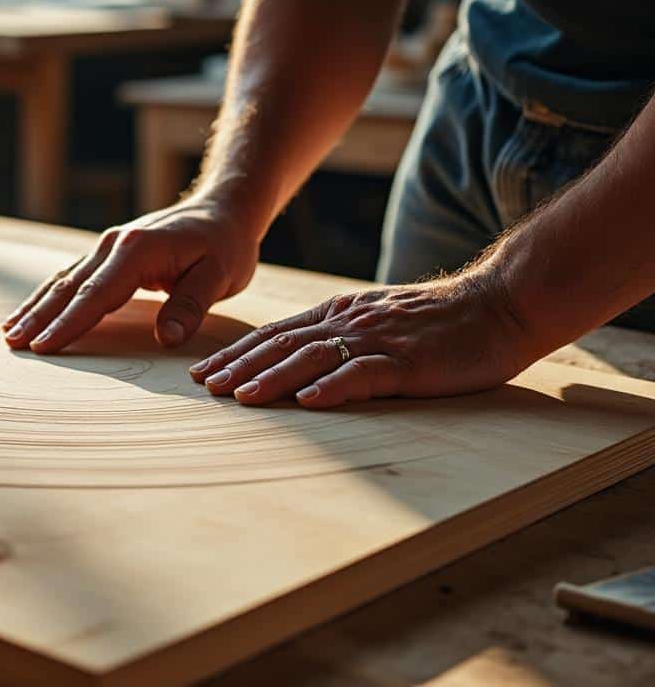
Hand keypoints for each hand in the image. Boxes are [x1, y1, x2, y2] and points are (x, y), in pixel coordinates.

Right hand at [3, 200, 259, 353]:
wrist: (222, 210)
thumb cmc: (224, 245)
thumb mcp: (220, 275)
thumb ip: (191, 305)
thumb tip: (166, 338)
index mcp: (137, 250)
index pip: (96, 294)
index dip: (69, 323)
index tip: (43, 346)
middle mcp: (113, 245)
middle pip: (68, 287)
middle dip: (38, 317)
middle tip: (14, 345)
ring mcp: (106, 247)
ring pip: (62, 281)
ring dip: (35, 308)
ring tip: (9, 334)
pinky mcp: (106, 255)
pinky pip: (70, 278)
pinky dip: (47, 298)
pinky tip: (29, 314)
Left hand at [188, 271, 538, 407]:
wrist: (502, 303)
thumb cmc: (441, 320)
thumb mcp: (379, 320)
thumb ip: (342, 334)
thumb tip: (300, 359)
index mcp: (341, 314)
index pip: (277, 334)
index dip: (237, 353)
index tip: (204, 372)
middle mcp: (351, 323)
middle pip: (283, 344)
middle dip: (240, 366)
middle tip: (204, 387)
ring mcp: (379, 341)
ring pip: (313, 357)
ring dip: (272, 377)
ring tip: (240, 397)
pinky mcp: (409, 362)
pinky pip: (365, 374)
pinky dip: (333, 387)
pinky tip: (308, 401)